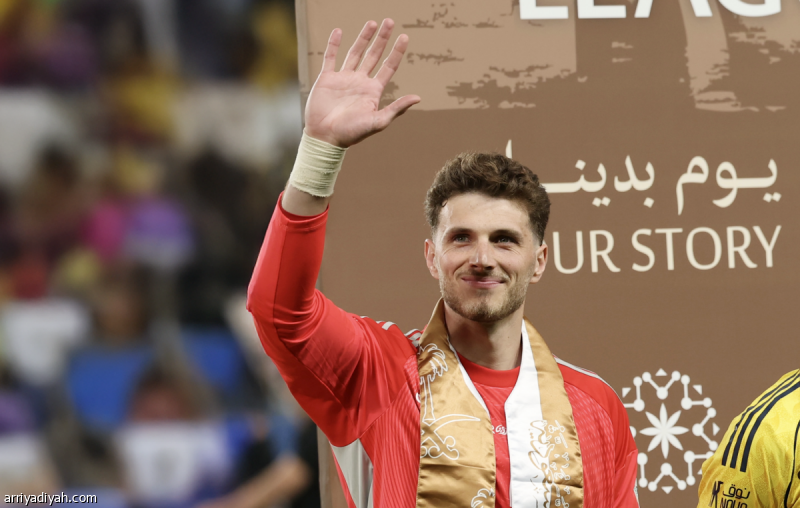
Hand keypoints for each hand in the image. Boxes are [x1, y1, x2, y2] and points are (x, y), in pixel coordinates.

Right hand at [304, 19, 420, 147]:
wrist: (326, 138)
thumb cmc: (352, 133)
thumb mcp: (378, 122)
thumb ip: (396, 109)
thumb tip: (418, 98)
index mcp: (373, 91)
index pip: (389, 67)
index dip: (397, 52)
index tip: (404, 37)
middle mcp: (360, 82)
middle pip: (374, 55)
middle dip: (382, 39)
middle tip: (389, 21)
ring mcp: (343, 79)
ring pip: (355, 53)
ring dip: (363, 38)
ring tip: (372, 23)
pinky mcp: (327, 79)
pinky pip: (331, 57)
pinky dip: (334, 44)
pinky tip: (338, 31)